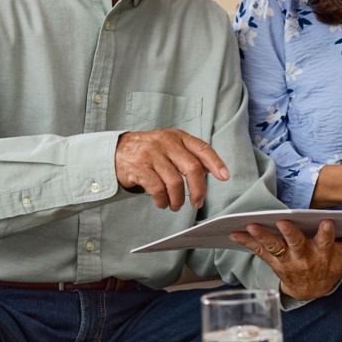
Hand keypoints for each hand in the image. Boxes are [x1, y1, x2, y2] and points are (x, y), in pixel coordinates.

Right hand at [115, 128, 229, 210]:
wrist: (116, 150)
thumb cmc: (150, 151)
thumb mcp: (171, 145)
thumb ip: (190, 155)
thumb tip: (214, 170)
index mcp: (178, 137)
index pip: (202, 148)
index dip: (216, 163)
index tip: (225, 177)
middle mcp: (166, 143)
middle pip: (192, 168)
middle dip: (198, 190)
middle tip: (198, 202)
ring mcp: (152, 154)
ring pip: (175, 182)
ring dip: (178, 199)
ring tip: (176, 205)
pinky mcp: (139, 168)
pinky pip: (157, 189)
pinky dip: (163, 201)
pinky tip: (163, 203)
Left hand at [230, 219, 341, 300]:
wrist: (310, 291)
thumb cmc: (329, 265)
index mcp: (323, 253)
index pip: (327, 242)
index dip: (327, 234)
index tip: (327, 223)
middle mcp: (303, 257)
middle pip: (296, 244)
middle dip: (289, 234)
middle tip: (283, 222)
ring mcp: (286, 261)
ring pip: (274, 247)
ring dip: (262, 237)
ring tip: (251, 226)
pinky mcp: (272, 262)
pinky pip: (258, 251)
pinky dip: (246, 242)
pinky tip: (234, 233)